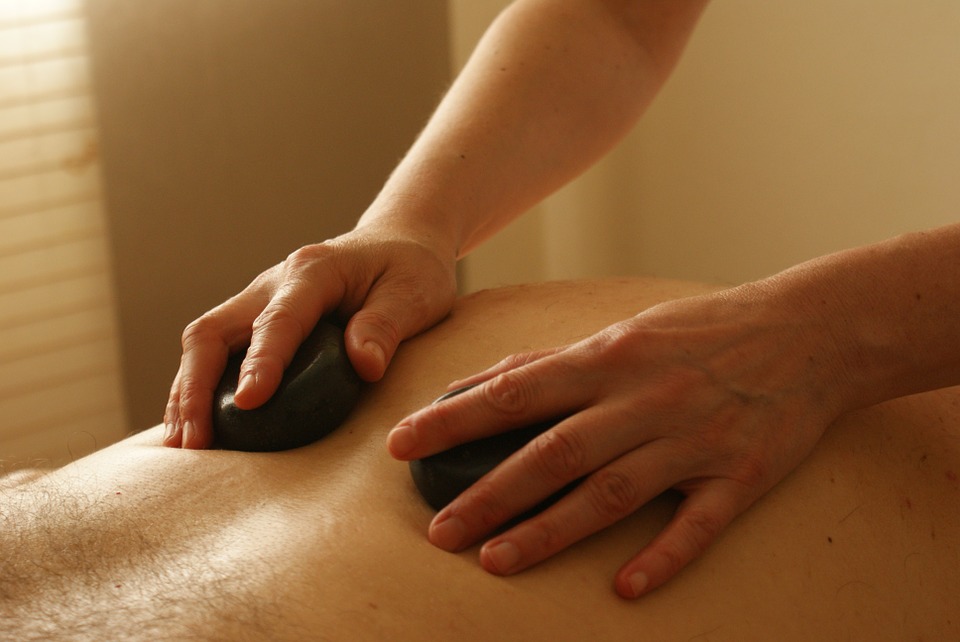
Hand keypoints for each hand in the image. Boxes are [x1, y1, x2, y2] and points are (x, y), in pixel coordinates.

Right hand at [164, 226, 456, 448]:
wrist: (398, 244)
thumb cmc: (410, 271)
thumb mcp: (414, 293)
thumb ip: (387, 325)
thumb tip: (364, 365)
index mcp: (313, 273)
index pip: (279, 319)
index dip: (262, 360)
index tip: (249, 401)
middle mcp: (273, 284)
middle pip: (213, 331)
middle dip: (195, 387)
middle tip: (194, 442)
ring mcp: (257, 301)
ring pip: (204, 344)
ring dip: (186, 394)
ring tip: (182, 447)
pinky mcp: (255, 321)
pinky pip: (215, 354)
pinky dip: (197, 390)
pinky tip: (194, 429)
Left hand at [387, 284, 850, 597]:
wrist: (804, 333)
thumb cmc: (699, 332)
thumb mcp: (621, 333)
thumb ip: (551, 362)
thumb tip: (480, 383)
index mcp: (608, 360)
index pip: (515, 392)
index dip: (454, 419)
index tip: (402, 444)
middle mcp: (643, 400)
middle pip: (554, 452)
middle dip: (490, 493)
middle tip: (439, 531)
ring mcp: (691, 440)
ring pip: (610, 492)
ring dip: (551, 530)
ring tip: (495, 562)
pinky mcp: (739, 476)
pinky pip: (697, 523)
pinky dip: (661, 556)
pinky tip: (625, 588)